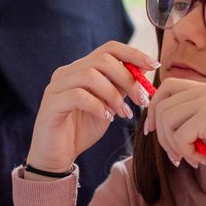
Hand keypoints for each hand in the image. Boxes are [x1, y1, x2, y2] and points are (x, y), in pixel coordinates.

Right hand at [24, 42, 158, 177]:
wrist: (57, 157)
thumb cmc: (81, 132)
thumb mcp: (108, 107)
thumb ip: (120, 89)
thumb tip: (143, 71)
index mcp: (81, 69)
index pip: (109, 49)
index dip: (133, 53)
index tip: (154, 65)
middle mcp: (67, 72)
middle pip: (102, 59)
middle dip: (128, 78)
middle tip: (142, 99)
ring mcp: (56, 86)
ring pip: (90, 76)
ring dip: (114, 95)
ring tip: (124, 113)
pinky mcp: (51, 103)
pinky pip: (77, 96)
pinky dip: (97, 106)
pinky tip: (106, 118)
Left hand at [144, 78, 205, 184]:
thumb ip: (191, 119)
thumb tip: (156, 124)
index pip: (167, 86)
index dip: (154, 108)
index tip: (152, 130)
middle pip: (162, 105)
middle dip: (160, 134)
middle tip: (174, 155)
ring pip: (166, 119)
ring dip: (173, 145)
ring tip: (190, 158)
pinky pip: (179, 134)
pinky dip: (186, 152)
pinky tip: (203, 159)